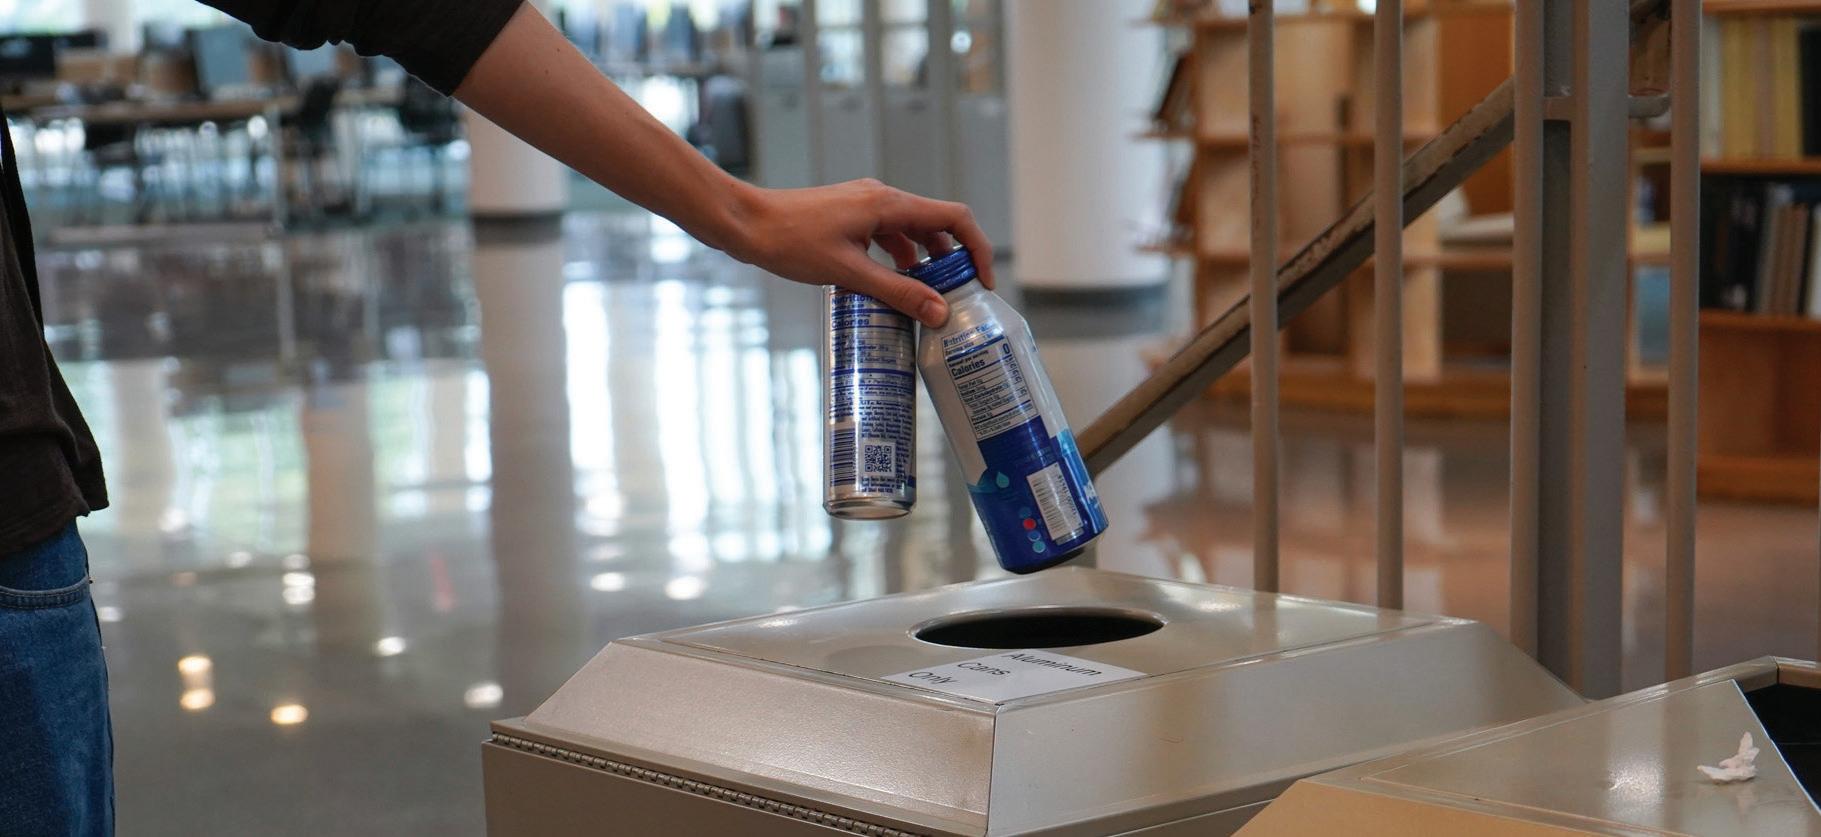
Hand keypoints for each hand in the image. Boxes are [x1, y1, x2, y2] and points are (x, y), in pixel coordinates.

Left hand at [725, 179, 995, 326]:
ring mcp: (864, 204)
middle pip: (937, 224)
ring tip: (928, 297)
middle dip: (953, 259)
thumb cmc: (789, 242)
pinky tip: (892, 283)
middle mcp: (881, 197)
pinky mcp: (849, 215)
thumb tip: (940, 312)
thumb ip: (898, 292)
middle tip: (957, 297)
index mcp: (888, 204)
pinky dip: (899, 258)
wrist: (745, 224)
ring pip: (911, 231)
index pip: (954, 217)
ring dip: (925, 261)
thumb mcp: (849, 273)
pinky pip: (888, 234)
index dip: (977, 248)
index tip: (983, 282)